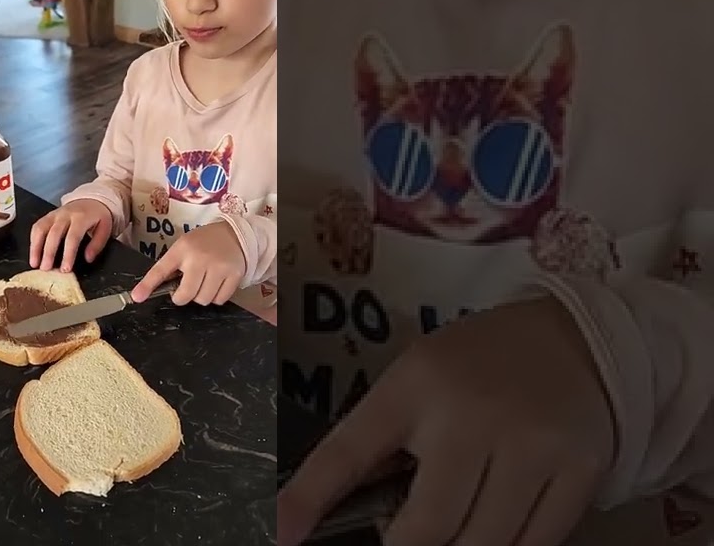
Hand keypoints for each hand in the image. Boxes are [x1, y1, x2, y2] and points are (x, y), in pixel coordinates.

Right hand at [29, 199, 113, 271]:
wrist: (91, 199)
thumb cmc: (98, 216)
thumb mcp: (105, 228)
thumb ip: (97, 244)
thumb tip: (88, 258)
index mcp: (81, 217)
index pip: (73, 237)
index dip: (68, 254)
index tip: (65, 269)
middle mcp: (65, 214)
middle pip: (54, 234)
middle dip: (49, 252)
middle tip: (46, 269)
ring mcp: (54, 214)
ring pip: (41, 229)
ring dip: (36, 247)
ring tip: (34, 263)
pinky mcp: (47, 216)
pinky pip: (37, 226)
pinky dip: (33, 240)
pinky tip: (33, 252)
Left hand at [130, 220, 245, 304]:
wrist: (236, 234)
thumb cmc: (204, 243)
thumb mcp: (184, 247)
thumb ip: (172, 267)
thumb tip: (154, 290)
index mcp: (181, 249)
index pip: (160, 270)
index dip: (147, 285)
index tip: (136, 297)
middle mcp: (199, 258)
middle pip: (185, 295)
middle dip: (182, 296)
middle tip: (185, 288)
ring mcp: (218, 267)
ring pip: (203, 300)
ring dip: (201, 296)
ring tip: (204, 281)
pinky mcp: (234, 275)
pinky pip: (219, 300)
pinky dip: (216, 296)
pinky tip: (217, 283)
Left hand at [279, 298, 614, 545]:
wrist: (581, 339)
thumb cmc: (479, 366)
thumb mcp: (418, 380)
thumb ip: (386, 438)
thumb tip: (354, 512)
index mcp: (413, 387)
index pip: (348, 452)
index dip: (308, 498)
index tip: (282, 534)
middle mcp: (469, 417)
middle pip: (428, 525)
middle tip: (398, 540)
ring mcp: (530, 447)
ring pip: (482, 545)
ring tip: (447, 533)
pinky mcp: (579, 472)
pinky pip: (534, 545)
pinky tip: (491, 534)